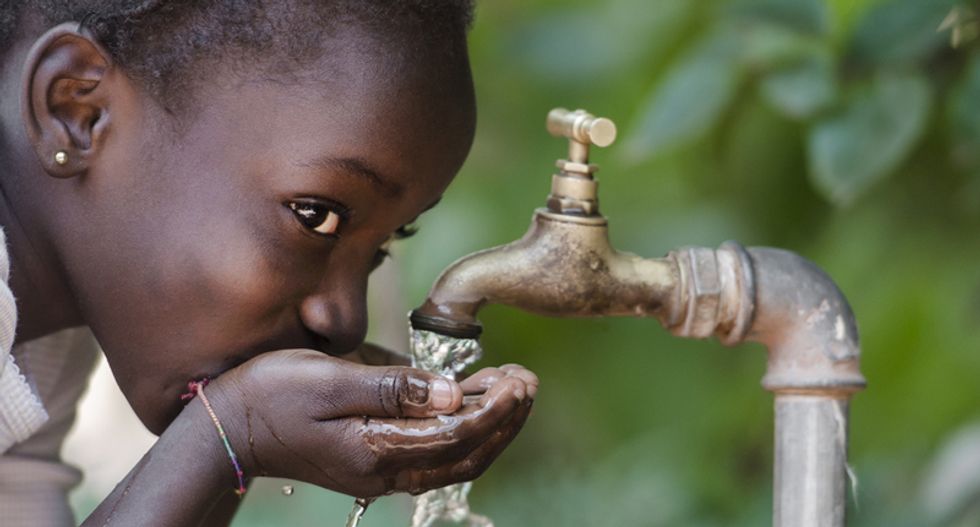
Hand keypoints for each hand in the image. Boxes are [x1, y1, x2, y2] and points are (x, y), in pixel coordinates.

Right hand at [199, 350, 537, 496]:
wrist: (230, 426)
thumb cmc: (273, 393)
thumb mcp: (331, 379)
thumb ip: (394, 387)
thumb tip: (453, 394)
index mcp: (377, 450)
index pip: (457, 435)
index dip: (495, 409)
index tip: (519, 380)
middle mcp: (385, 470)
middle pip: (466, 454)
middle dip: (504, 419)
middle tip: (527, 381)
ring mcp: (381, 470)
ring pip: (455, 458)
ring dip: (489, 426)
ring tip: (513, 387)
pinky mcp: (376, 459)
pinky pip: (435, 452)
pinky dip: (464, 430)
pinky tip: (474, 400)